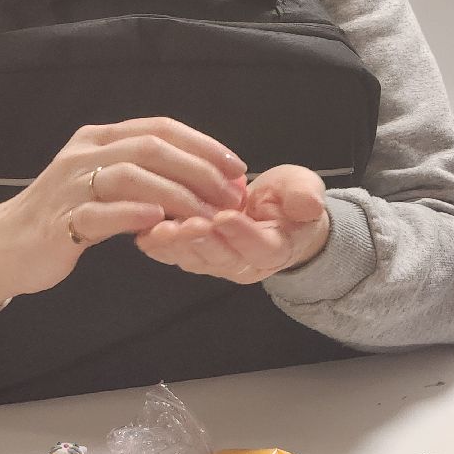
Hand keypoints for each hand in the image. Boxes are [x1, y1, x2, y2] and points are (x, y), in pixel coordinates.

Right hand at [0, 118, 246, 305]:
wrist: (5, 244)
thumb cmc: (65, 214)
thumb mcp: (103, 182)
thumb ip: (142, 174)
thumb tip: (205, 179)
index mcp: (99, 138)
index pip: (159, 127)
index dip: (203, 144)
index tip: (237, 166)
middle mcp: (85, 154)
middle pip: (150, 148)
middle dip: (199, 170)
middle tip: (230, 195)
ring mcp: (70, 186)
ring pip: (130, 176)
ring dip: (176, 195)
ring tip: (206, 215)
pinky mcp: (60, 221)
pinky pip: (100, 214)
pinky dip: (132, 215)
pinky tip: (159, 223)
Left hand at [135, 164, 330, 283]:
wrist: (275, 212)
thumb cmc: (289, 200)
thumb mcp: (304, 190)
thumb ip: (306, 197)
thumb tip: (308, 205)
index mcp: (275, 248)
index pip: (260, 246)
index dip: (242, 234)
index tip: (226, 216)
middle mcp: (244, 263)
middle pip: (222, 258)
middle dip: (202, 241)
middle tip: (186, 225)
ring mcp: (217, 262)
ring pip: (196, 259)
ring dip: (177, 245)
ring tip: (161, 228)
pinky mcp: (195, 253)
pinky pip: (176, 254)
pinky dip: (160, 245)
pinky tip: (145, 232)